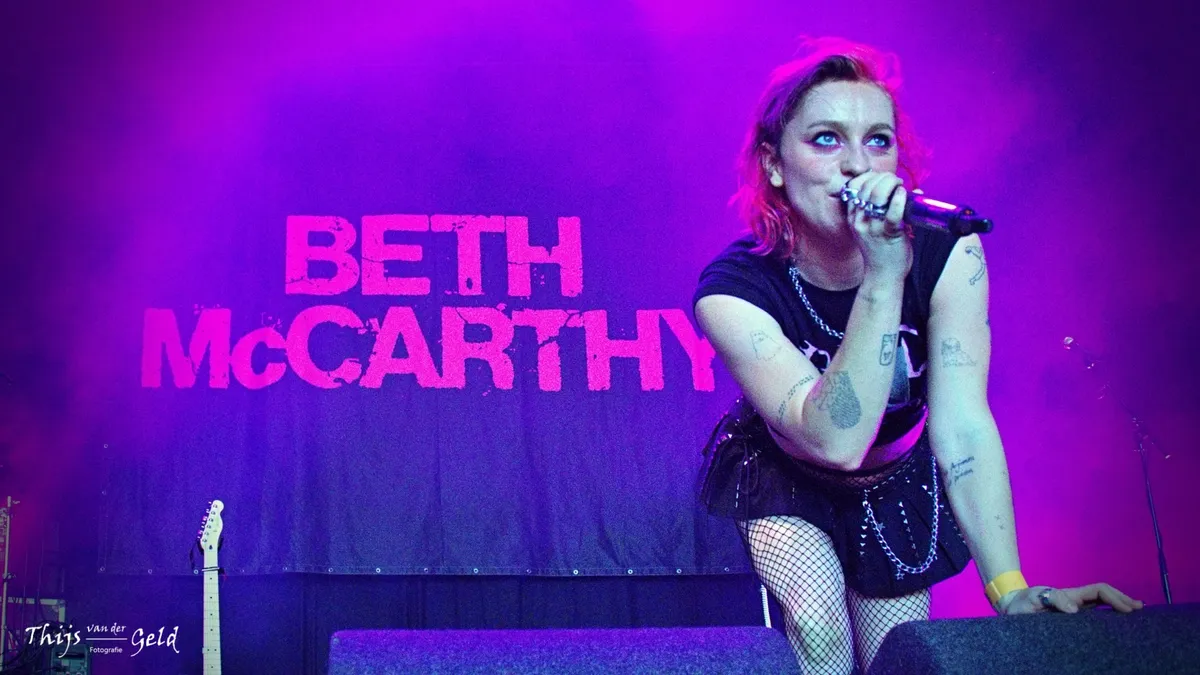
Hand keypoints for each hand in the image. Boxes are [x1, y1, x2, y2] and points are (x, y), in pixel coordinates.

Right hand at [839, 171, 910, 280]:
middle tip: (895, 181)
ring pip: (877, 195)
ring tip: (900, 186)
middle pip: (866, 187)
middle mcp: (860, 221)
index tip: (882, 179)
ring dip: (891, 184)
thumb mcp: (870, 229)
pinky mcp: (888, 234)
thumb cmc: (881, 251)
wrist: (883, 277)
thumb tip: (902, 190)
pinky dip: (899, 199)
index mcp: (853, 217)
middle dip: (883, 178)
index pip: (855, 187)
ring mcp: (873, 228)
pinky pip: (892, 212)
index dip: (869, 177)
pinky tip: (903, 194)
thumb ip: (878, 210)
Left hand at [998, 583, 1144, 614]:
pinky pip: (1093, 615)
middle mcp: (1075, 600)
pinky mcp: (1070, 618)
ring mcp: (1073, 608)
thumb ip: (1052, 600)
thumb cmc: (1021, 604)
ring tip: (1136, 613)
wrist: (1010, 607)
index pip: (1098, 591)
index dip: (1114, 597)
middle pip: (1104, 595)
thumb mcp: (1032, 599)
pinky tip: (1116, 623)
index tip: (1127, 608)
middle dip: (1122, 600)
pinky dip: (1107, 616)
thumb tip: (1075, 610)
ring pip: (1101, 604)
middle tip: (1139, 610)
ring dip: (1118, 606)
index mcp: (1069, 595)